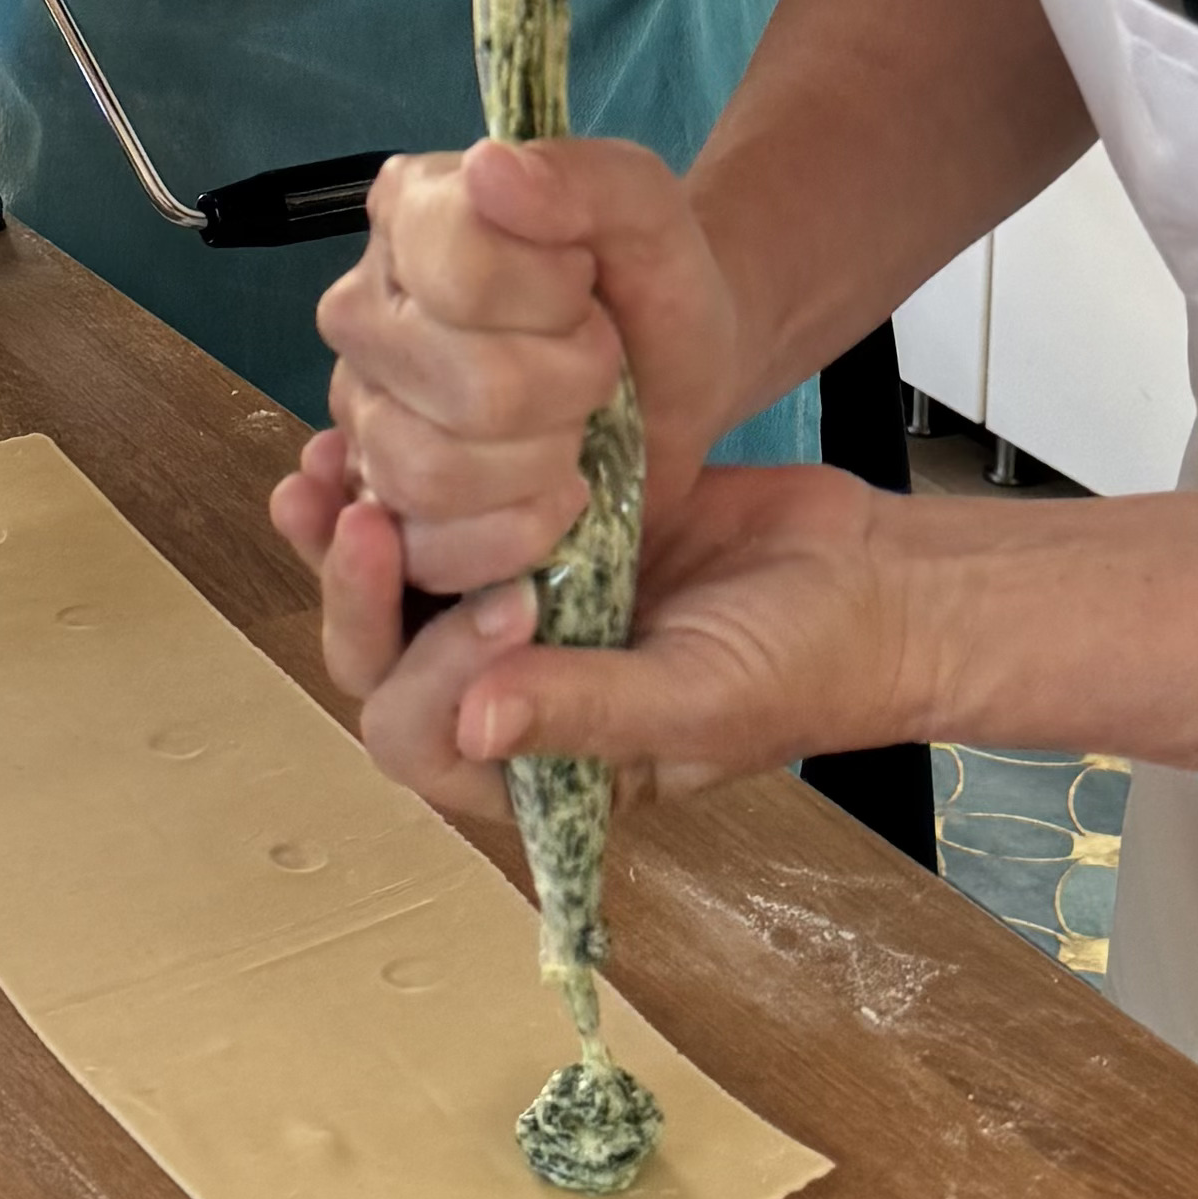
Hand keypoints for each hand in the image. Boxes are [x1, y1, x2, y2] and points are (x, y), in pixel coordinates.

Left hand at [277, 457, 918, 821]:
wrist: (878, 580)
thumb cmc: (808, 668)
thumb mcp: (700, 701)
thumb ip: (588, 713)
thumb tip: (476, 721)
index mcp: (537, 770)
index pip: (423, 741)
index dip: (429, 675)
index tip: (502, 605)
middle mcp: (511, 696)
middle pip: (384, 663)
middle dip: (357, 597)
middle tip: (358, 518)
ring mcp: (521, 613)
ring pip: (401, 586)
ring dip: (350, 537)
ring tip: (320, 471)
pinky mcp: (540, 534)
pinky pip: (452, 514)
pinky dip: (407, 481)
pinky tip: (373, 428)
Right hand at [292, 137, 746, 600]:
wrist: (675, 374)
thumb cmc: (650, 281)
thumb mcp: (648, 210)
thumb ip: (584, 178)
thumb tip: (489, 170)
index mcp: (409, 211)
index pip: (458, 266)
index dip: (553, 294)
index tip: (588, 282)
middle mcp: (363, 307)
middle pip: (462, 384)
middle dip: (569, 387)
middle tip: (600, 367)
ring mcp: (362, 411)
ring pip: (431, 473)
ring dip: (543, 464)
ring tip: (577, 432)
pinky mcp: (384, 502)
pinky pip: (424, 548)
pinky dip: (515, 534)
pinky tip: (558, 498)